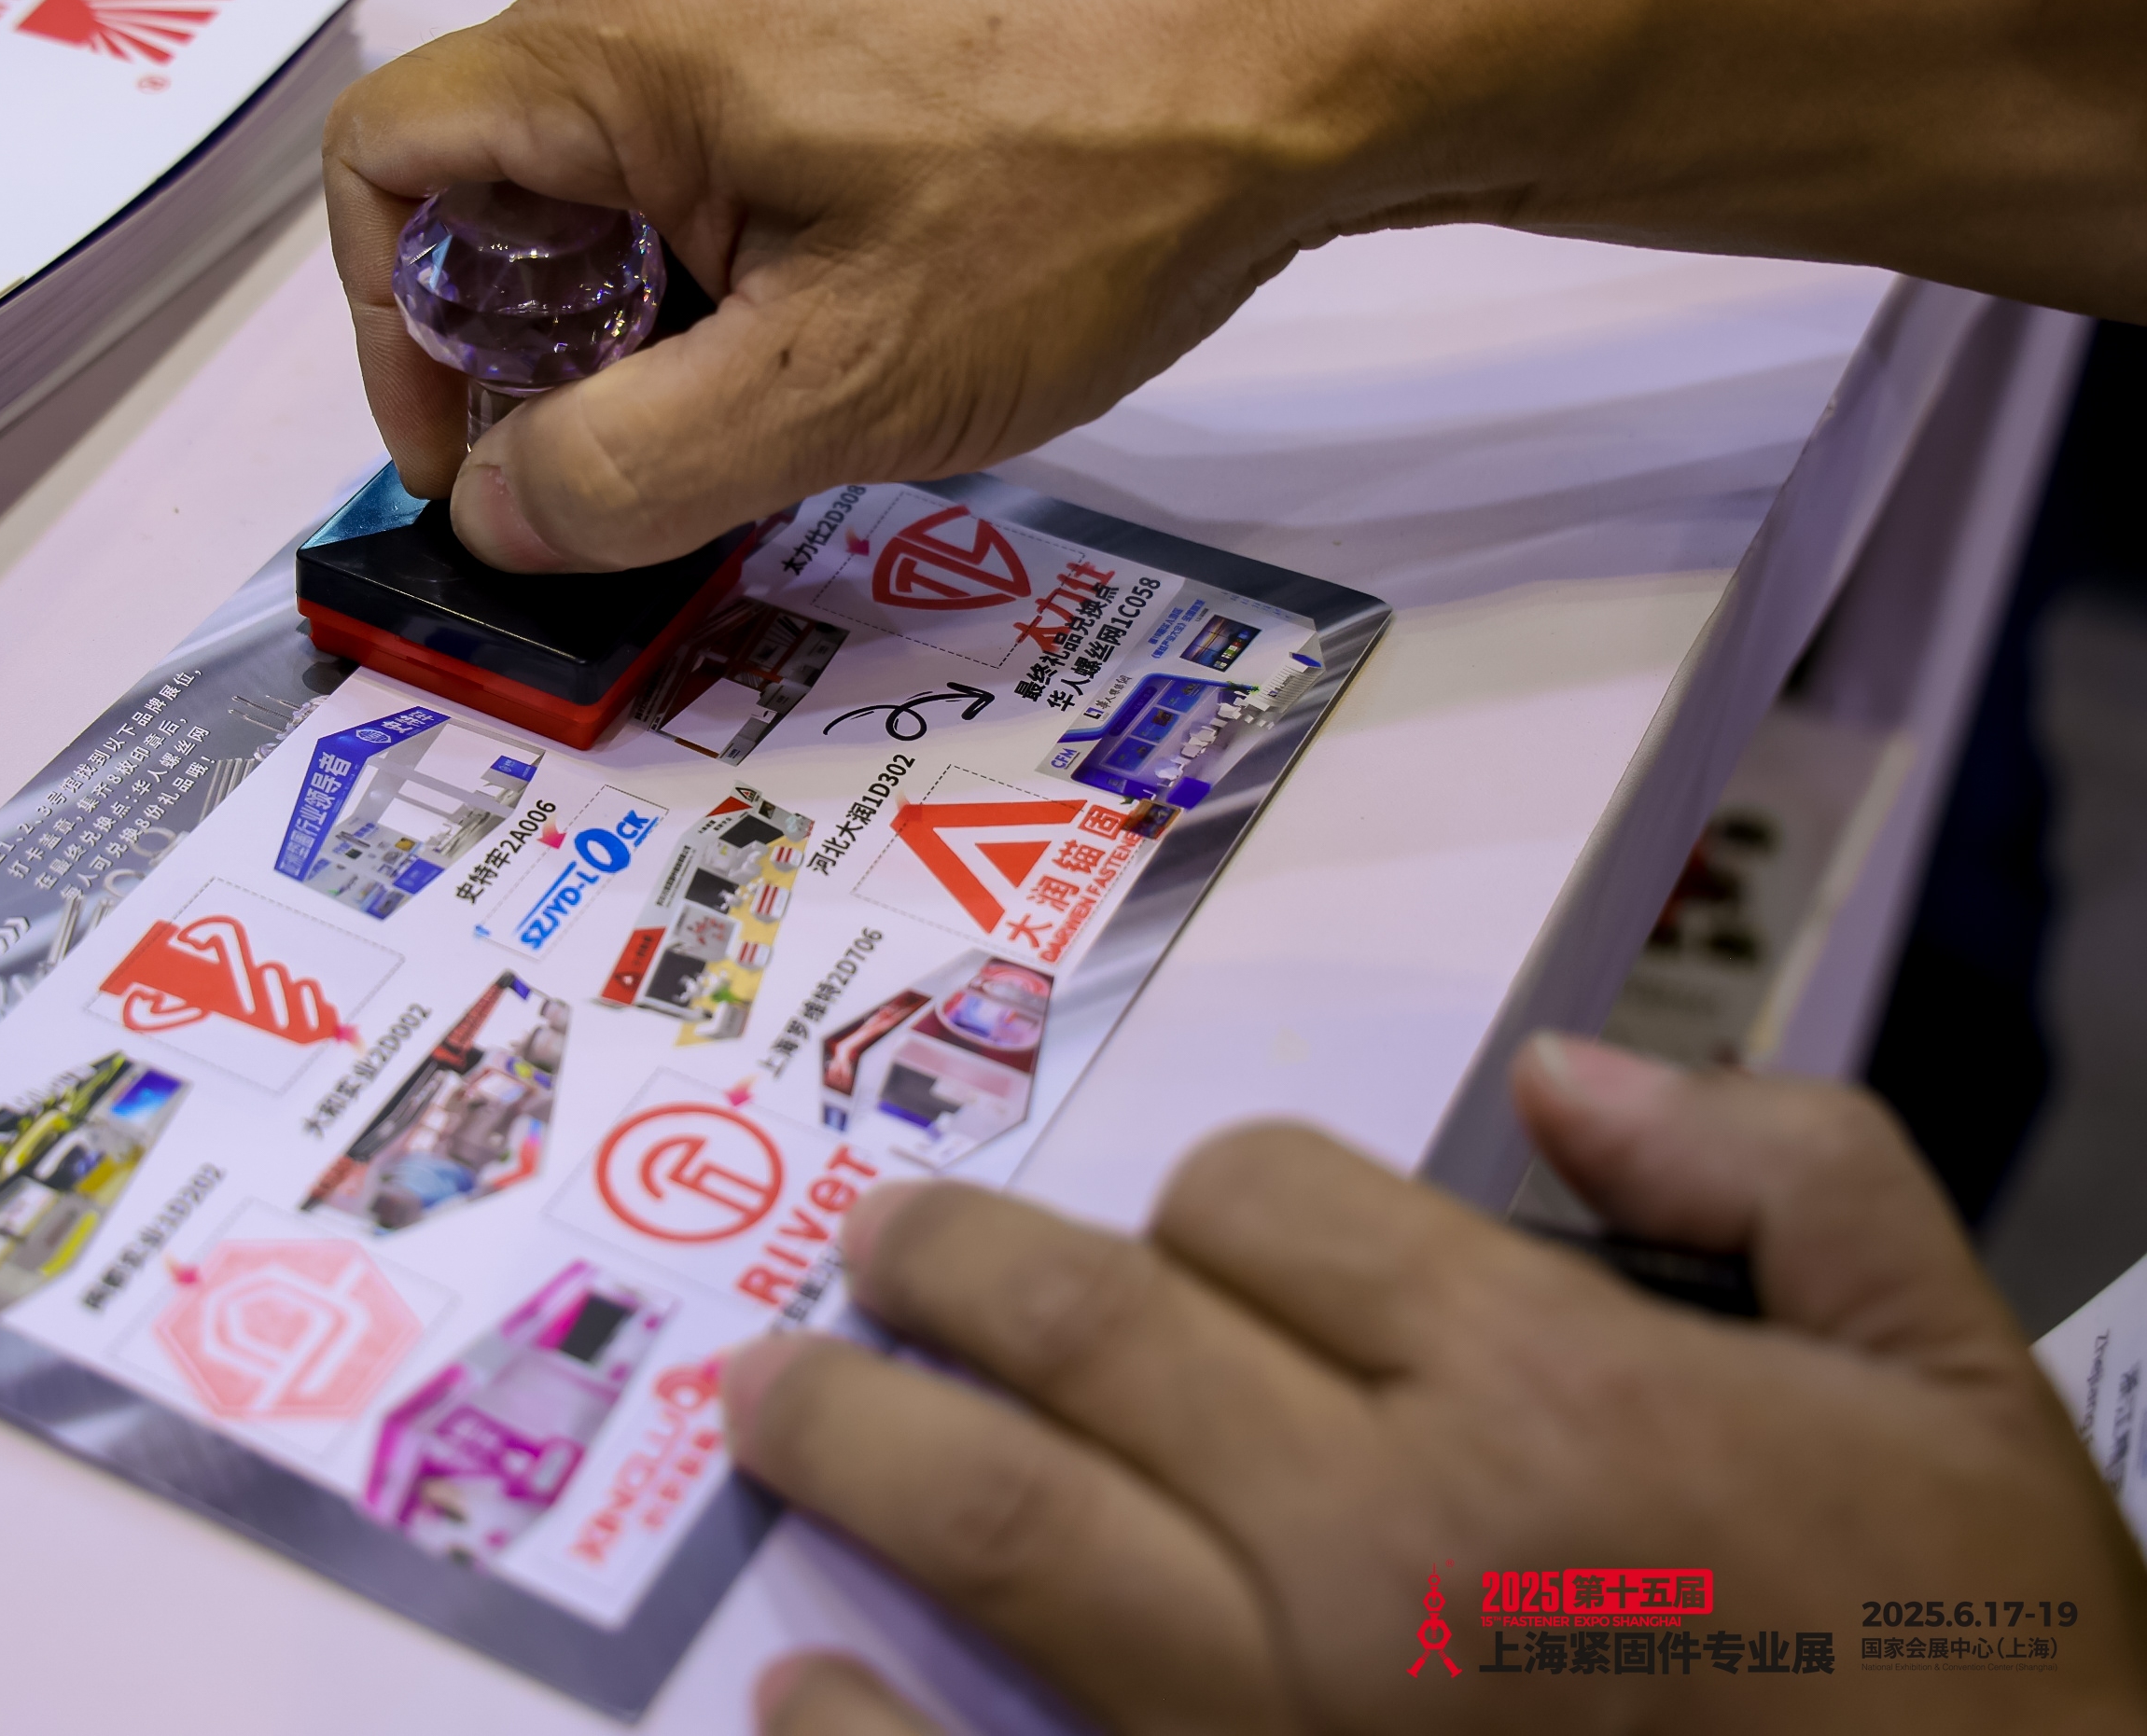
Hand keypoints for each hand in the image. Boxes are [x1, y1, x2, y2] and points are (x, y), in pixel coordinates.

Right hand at [323, 0, 2146, 575]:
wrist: (1294, 76)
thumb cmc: (1072, 206)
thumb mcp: (829, 386)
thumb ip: (629, 466)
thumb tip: (499, 511)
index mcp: (618, 58)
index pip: (385, 166)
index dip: (390, 333)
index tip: (472, 462)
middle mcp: (662, 6)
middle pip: (485, 181)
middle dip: (515, 348)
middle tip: (608, 474)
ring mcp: (756, 18)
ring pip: (601, 186)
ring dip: (620, 326)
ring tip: (728, 428)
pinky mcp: (839, 49)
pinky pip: (703, 167)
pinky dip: (706, 278)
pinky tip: (810, 356)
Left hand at [726, 1036, 2146, 1734]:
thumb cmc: (1979, 1673)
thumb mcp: (1951, 1379)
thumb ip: (1782, 1169)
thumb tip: (1570, 1075)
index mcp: (1541, 1386)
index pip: (1266, 1203)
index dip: (1215, 1191)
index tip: (1194, 1224)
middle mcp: (1382, 1537)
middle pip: (1084, 1334)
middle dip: (946, 1264)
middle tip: (873, 1243)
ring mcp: (1290, 1720)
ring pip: (1000, 1525)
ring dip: (850, 1438)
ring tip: (769, 1396)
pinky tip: (791, 1691)